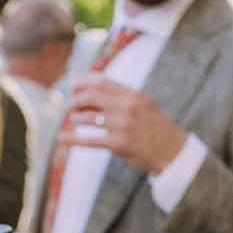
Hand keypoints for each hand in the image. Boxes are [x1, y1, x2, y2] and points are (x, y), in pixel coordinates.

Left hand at [65, 75, 186, 174]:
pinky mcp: (118, 144)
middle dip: (75, 100)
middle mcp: (127, 107)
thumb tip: (92, 90)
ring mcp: (122, 125)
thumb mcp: (143, 104)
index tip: (72, 85)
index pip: (102, 81)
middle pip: (91, 96)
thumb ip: (121, 96)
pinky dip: (73, 139)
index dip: (82, 82)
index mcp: (133, 95)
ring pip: (88, 117)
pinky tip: (61, 137)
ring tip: (74, 119)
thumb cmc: (153, 127)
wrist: (171, 151)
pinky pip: (90, 140)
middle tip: (69, 105)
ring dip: (76, 118)